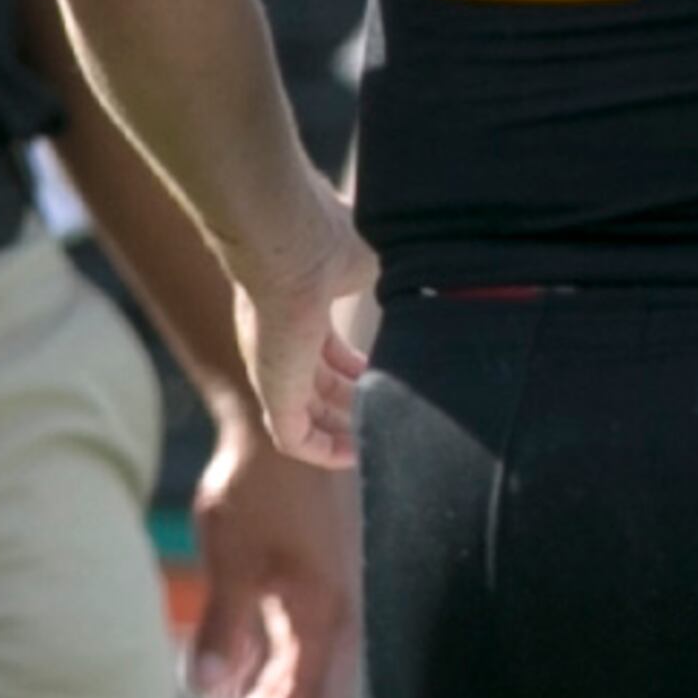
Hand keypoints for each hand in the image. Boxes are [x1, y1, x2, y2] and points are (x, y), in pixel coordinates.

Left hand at [189, 408, 358, 697]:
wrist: (285, 420)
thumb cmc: (261, 486)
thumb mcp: (234, 556)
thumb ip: (225, 626)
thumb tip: (207, 691)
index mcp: (324, 614)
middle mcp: (335, 615)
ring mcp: (327, 599)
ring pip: (301, 679)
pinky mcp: (314, 583)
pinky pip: (295, 649)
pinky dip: (270, 680)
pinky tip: (242, 697)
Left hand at [228, 173, 376, 470]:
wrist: (290, 241)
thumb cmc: (330, 241)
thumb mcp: (373, 263)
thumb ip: (392, 283)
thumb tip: (425, 286)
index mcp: (300, 306)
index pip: (323, 347)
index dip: (352, 365)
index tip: (381, 375)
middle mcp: (282, 339)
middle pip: (314, 383)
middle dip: (349, 402)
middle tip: (382, 414)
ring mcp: (274, 367)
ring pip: (303, 414)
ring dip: (339, 432)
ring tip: (374, 445)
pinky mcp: (272, 390)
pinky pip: (292, 437)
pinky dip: (321, 451)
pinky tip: (350, 456)